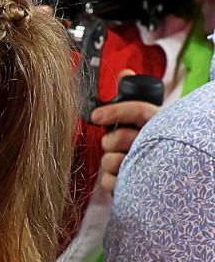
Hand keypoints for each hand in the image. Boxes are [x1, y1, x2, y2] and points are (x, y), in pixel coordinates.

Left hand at [90, 68, 161, 192]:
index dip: (116, 111)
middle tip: (116, 143)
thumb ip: (132, 97)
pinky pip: (110, 181)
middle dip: (111, 140)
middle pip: (119, 137)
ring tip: (124, 162)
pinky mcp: (137, 189)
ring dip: (111, 160)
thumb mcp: (145, 119)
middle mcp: (156, 145)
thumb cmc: (152, 145)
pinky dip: (110, 179)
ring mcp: (148, 168)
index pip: (139, 110)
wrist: (166, 180)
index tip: (96, 115)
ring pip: (111, 160)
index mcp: (159, 125)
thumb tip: (126, 71)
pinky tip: (122, 177)